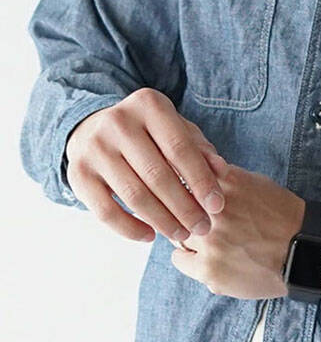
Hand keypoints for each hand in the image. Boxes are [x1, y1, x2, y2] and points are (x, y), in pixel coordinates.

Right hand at [64, 87, 225, 242]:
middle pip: (158, 175)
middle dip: (185, 207)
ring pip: (134, 196)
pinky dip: (129, 229)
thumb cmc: (148, 133)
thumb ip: (200, 149)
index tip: (217, 206)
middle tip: (202, 227)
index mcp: (148, 105)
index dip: (201, 180)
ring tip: (181, 234)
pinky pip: (105, 211)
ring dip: (162, 221)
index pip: (180, 148)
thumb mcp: (176, 130)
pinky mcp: (78, 173)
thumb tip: (222, 171)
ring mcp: (94, 148)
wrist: (92, 128)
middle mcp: (118, 122)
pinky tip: (150, 237)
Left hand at [169, 153, 306, 299]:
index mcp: (225, 183)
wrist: (304, 251)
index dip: (182, 186)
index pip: (183, 175)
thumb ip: (224, 177)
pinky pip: (179, 259)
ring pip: (176, 233)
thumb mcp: (256, 182)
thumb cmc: (283, 216)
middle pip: (176, 205)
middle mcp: (213, 210)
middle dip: (185, 212)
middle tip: (200, 221)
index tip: (185, 193)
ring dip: (187, 236)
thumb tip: (198, 171)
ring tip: (210, 243)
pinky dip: (190, 259)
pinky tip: (209, 259)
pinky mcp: (209, 268)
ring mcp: (209, 241)